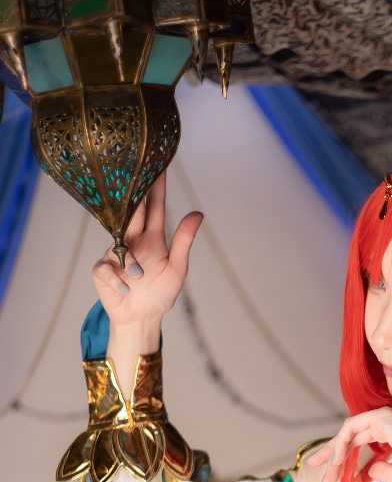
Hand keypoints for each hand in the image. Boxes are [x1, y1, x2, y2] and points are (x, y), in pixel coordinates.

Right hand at [90, 171, 202, 334]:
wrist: (140, 319)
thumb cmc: (160, 294)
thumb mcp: (177, 268)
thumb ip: (184, 241)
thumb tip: (198, 213)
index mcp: (152, 238)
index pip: (154, 206)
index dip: (155, 186)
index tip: (158, 162)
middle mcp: (132, 239)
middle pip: (131, 210)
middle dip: (132, 189)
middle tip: (134, 164)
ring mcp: (114, 252)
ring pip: (117, 240)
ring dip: (128, 258)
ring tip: (139, 276)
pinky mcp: (102, 269)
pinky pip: (108, 270)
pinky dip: (120, 282)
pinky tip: (126, 292)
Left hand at [307, 407, 391, 481]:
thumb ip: (385, 471)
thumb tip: (372, 470)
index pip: (362, 439)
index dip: (342, 453)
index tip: (326, 470)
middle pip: (353, 433)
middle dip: (332, 450)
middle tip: (314, 465)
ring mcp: (389, 417)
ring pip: (351, 429)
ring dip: (335, 448)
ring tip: (327, 469)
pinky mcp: (384, 417)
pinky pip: (353, 426)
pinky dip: (342, 441)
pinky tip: (337, 460)